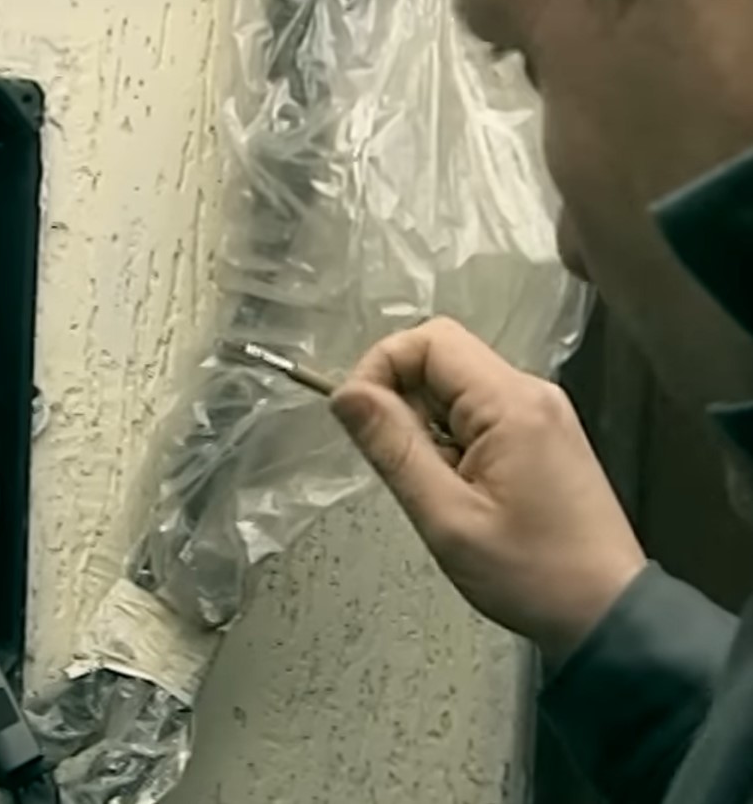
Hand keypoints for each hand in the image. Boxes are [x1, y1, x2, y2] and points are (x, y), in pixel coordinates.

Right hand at [330, 318, 646, 663]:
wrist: (608, 613)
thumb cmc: (531, 574)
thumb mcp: (446, 517)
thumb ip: (392, 447)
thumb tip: (346, 394)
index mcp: (511, 403)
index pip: (428, 341)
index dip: (380, 367)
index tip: (358, 419)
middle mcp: (530, 393)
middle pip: (441, 357)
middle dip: (399, 398)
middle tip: (397, 461)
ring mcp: (540, 413)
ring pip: (455, 387)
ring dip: (423, 424)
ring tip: (431, 484)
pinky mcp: (540, 436)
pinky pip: (477, 413)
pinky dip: (448, 439)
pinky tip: (454, 487)